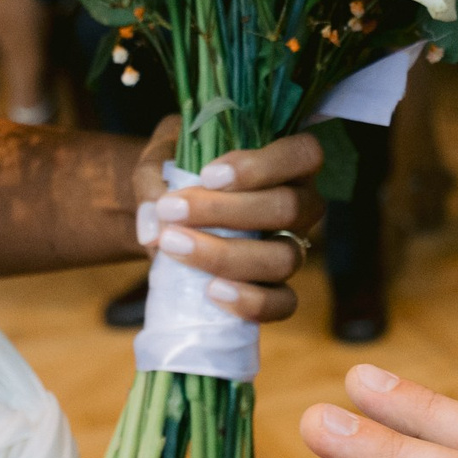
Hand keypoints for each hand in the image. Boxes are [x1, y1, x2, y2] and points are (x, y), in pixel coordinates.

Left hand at [132, 118, 325, 323]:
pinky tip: (211, 291)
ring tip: (173, 246)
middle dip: (226, 211)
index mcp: (286, 163)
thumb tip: (153, 231)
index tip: (208, 176)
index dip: (262, 166)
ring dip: (226, 255)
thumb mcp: (161, 158)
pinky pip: (283, 304)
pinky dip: (250, 301)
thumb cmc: (177, 176)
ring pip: (283, 259)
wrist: (170, 218)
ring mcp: (292, 249)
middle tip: (171, 210)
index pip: (304, 153)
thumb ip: (153, 179)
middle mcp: (300, 205)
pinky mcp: (278, 289)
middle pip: (288, 208)